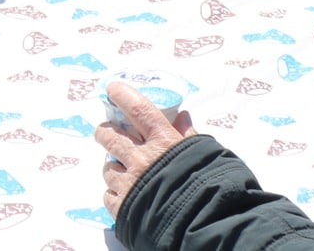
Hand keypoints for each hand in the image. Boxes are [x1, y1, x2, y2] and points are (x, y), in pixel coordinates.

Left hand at [95, 84, 196, 216]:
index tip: (112, 89)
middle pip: (109, 135)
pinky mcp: (122, 206)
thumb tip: (182, 116)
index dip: (123, 95)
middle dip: (105, 132)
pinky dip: (115, 192)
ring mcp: (129, 182)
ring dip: (112, 165)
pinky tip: (126, 193)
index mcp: (163, 141)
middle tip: (109, 133)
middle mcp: (141, 158)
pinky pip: (108, 193)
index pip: (138, 109)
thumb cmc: (208, 186)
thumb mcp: (205, 155)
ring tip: (123, 169)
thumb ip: (189, 135)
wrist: (204, 224)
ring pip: (106, 166)